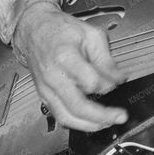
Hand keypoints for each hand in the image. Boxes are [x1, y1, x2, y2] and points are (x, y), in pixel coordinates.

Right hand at [13, 3, 127, 131]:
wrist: (33, 29)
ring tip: (107, 123)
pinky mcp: (43, 95)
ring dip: (89, 125)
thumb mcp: (90, 34)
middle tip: (119, 117)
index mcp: (65, 57)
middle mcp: (53, 76)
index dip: (108, 85)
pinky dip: (76, 123)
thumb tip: (118, 79)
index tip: (118, 82)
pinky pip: (59, 115)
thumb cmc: (59, 29)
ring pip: (66, 117)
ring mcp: (46, 88)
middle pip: (78, 106)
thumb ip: (105, 59)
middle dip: (102, 116)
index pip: (91, 82)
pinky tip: (90, 121)